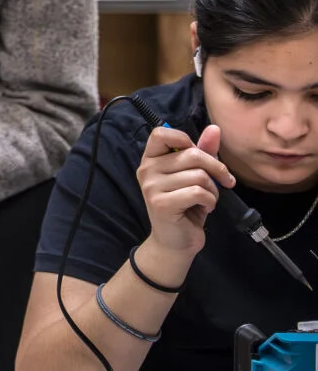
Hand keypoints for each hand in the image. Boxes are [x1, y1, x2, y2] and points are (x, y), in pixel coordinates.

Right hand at [136, 123, 229, 259]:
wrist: (175, 241)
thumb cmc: (186, 205)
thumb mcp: (195, 175)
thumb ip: (203, 152)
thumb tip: (215, 129)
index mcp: (151, 159)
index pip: (161, 133)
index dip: (184, 138)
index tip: (199, 153)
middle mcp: (147, 170)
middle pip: (192, 154)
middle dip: (216, 168)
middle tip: (223, 181)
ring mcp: (151, 187)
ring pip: (198, 175)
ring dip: (213, 189)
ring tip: (208, 199)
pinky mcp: (161, 204)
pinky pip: (198, 192)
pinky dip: (210, 201)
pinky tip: (206, 208)